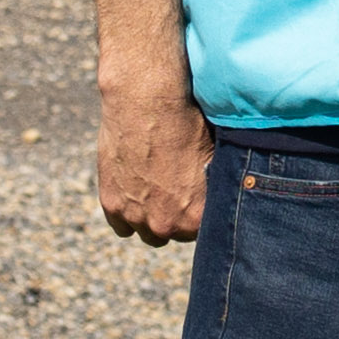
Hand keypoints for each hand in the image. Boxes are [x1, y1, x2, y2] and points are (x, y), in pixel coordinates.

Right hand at [97, 87, 215, 245]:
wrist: (147, 103)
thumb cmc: (188, 124)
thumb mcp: (214, 157)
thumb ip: (214, 188)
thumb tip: (227, 193)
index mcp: (196, 217)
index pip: (204, 233)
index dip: (202, 215)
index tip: (200, 202)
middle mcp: (165, 224)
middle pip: (174, 234)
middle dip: (177, 218)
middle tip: (178, 194)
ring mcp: (135, 216)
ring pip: (148, 233)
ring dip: (152, 219)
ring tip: (158, 193)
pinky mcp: (111, 204)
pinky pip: (122, 225)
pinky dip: (128, 214)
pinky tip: (137, 195)